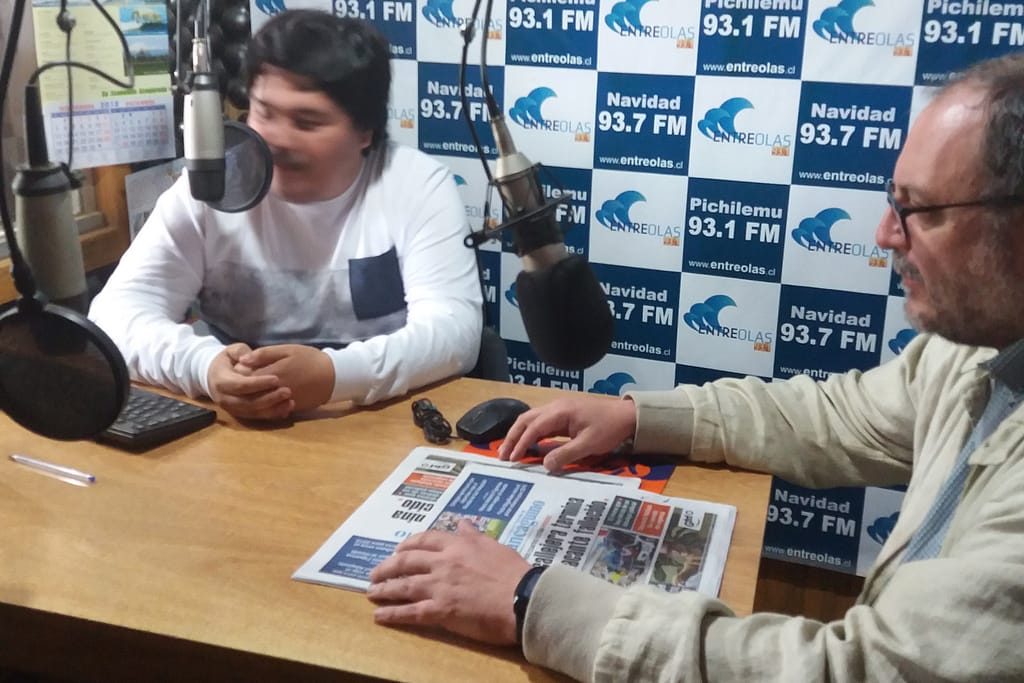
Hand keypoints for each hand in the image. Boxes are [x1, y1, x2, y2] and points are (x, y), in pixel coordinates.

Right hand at [207, 343, 293, 419]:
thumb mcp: (231, 351)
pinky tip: (286, 409)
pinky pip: (256, 417)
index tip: (276, 379)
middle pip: (248, 402)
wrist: (214, 376)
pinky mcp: (240, 414)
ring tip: (290, 402)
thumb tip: (248, 357)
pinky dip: (272, 415)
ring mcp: (232, 409)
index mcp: (221, 381)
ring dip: (272, 409)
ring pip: (253, 412)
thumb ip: (241, 352)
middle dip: (269, 398)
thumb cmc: (227, 361)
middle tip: (287, 391)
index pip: (240, 385)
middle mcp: (224, 398)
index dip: (258, 383)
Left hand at [235, 344, 334, 412]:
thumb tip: (243, 360)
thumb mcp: (288, 350)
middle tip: (243, 376)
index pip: (244, 376)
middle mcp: (275, 391)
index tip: (240, 365)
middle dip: (243, 385)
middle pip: (249, 392)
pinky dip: (264, 405)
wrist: (333, 377)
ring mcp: (281, 402)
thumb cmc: (310, 359)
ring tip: (254, 387)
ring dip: (252, 396)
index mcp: (273, 374)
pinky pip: (270, 410)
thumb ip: (264, 354)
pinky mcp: (289, 409)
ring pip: (258, 403)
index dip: (239, 372)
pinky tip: (264, 397)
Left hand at [367, 520, 530, 645]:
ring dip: (384, 589)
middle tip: (376, 573)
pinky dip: (393, 614)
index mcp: (458, 545)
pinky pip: (411, 612)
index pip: (425, 540)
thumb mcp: (495, 545)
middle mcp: (443, 563)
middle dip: (387, 567)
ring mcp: (439, 586)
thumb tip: (463, 522)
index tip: (398, 549)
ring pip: (404, 585)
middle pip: (406, 561)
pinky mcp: (440, 610)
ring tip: (371, 593)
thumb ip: (475, 536)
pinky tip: (380, 616)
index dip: (408, 544)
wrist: (522, 598)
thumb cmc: (514, 572)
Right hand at [498, 395, 636, 470]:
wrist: (627, 416)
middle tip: (502, 456)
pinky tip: (527, 446)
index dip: (521, 443)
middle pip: (526, 419)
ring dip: (519, 434)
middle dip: (512, 437)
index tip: (512, 459)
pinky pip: (541, 423)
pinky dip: (530, 433)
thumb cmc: (609, 428)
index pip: (534, 427)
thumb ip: (566, 455)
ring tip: (509, 452)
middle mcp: (555, 407)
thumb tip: (544, 466)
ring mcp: (558, 409)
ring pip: (531, 419)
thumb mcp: (589, 445)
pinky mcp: (563, 415)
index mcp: (560, 412)